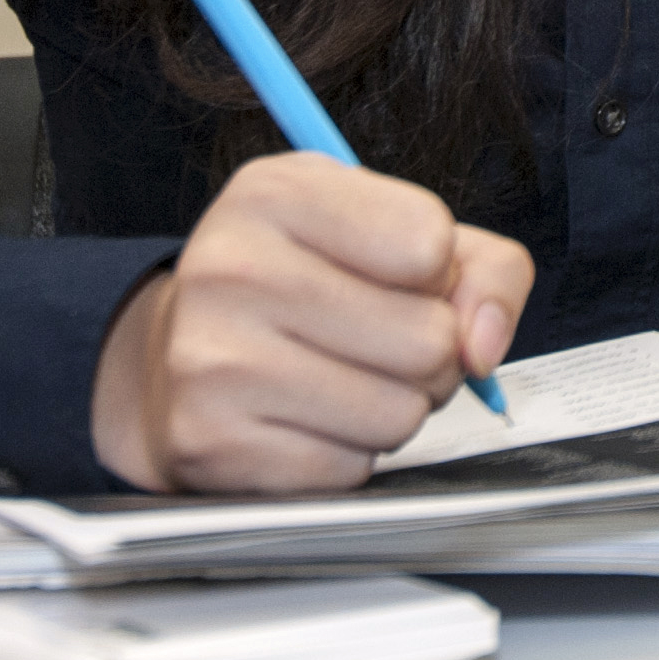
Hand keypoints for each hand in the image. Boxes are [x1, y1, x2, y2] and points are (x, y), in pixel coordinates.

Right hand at [90, 152, 534, 494]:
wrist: (173, 358)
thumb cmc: (303, 286)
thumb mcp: (389, 232)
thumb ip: (482, 268)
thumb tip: (485, 345)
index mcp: (276, 192)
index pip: (429, 241)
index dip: (437, 272)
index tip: (397, 274)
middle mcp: (232, 267)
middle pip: (428, 336)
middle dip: (429, 353)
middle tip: (378, 342)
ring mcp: (212, 360)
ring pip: (399, 412)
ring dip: (394, 407)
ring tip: (344, 379)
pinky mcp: (210, 444)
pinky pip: (350, 467)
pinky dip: (348, 453)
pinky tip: (306, 420)